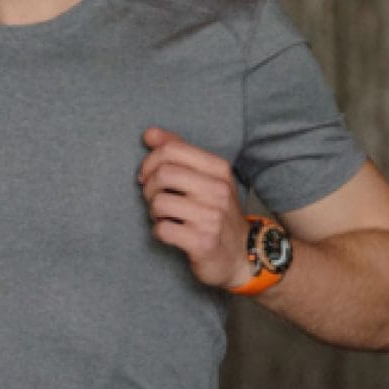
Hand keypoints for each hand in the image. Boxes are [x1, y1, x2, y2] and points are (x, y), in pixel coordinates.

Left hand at [138, 126, 251, 289]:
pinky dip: (159, 232)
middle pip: (163, 174)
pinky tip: (170, 233)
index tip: (147, 175)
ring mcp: (212, 217)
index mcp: (219, 169)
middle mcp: (218, 190)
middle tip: (153, 198)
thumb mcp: (207, 178)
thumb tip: (149, 133)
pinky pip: (163, 230)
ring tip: (164, 217)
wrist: (241, 255)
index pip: (172, 149)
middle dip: (149, 187)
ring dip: (154, 212)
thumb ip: (179, 153)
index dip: (150, 161)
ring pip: (159, 202)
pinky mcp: (203, 242)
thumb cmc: (216, 212)